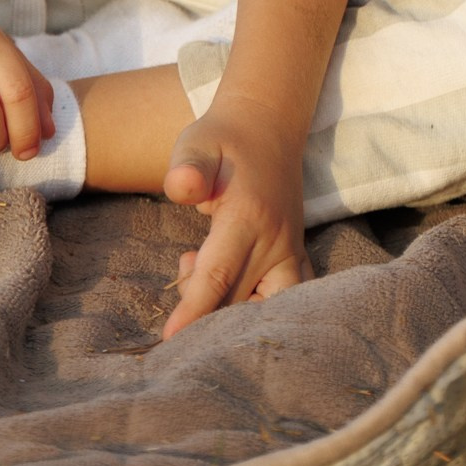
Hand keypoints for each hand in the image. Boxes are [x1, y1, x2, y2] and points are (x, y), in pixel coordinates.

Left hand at [162, 89, 311, 335]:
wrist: (267, 125)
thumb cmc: (222, 139)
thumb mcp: (197, 142)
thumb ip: (188, 167)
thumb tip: (180, 187)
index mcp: (249, 215)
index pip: (218, 275)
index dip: (193, 310)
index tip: (170, 340)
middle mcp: (276, 240)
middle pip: (239, 301)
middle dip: (203, 315)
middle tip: (179, 282)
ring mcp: (290, 250)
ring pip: (267, 307)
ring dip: (233, 314)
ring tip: (201, 275)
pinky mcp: (295, 256)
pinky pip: (286, 299)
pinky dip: (259, 309)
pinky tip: (228, 287)